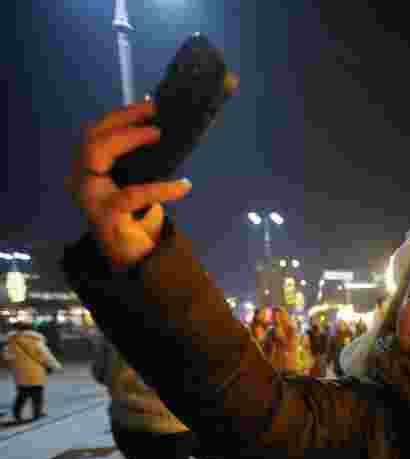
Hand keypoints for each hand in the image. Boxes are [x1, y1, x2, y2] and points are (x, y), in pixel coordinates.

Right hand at [67, 101, 191, 267]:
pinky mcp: (106, 215)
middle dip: (123, 119)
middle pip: (92, 136)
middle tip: (154, 113)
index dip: (121, 115)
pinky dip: (162, 187)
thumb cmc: (136, 219)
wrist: (133, 260)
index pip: (96, 132)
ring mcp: (90, 196)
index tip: (149, 104)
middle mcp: (81, 178)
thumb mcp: (137, 183)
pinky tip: (184, 185)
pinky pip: (134, 193)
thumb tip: (163, 129)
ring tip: (159, 134)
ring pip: (99, 154)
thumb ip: (141, 161)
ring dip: (130, 139)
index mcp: (88, 169)